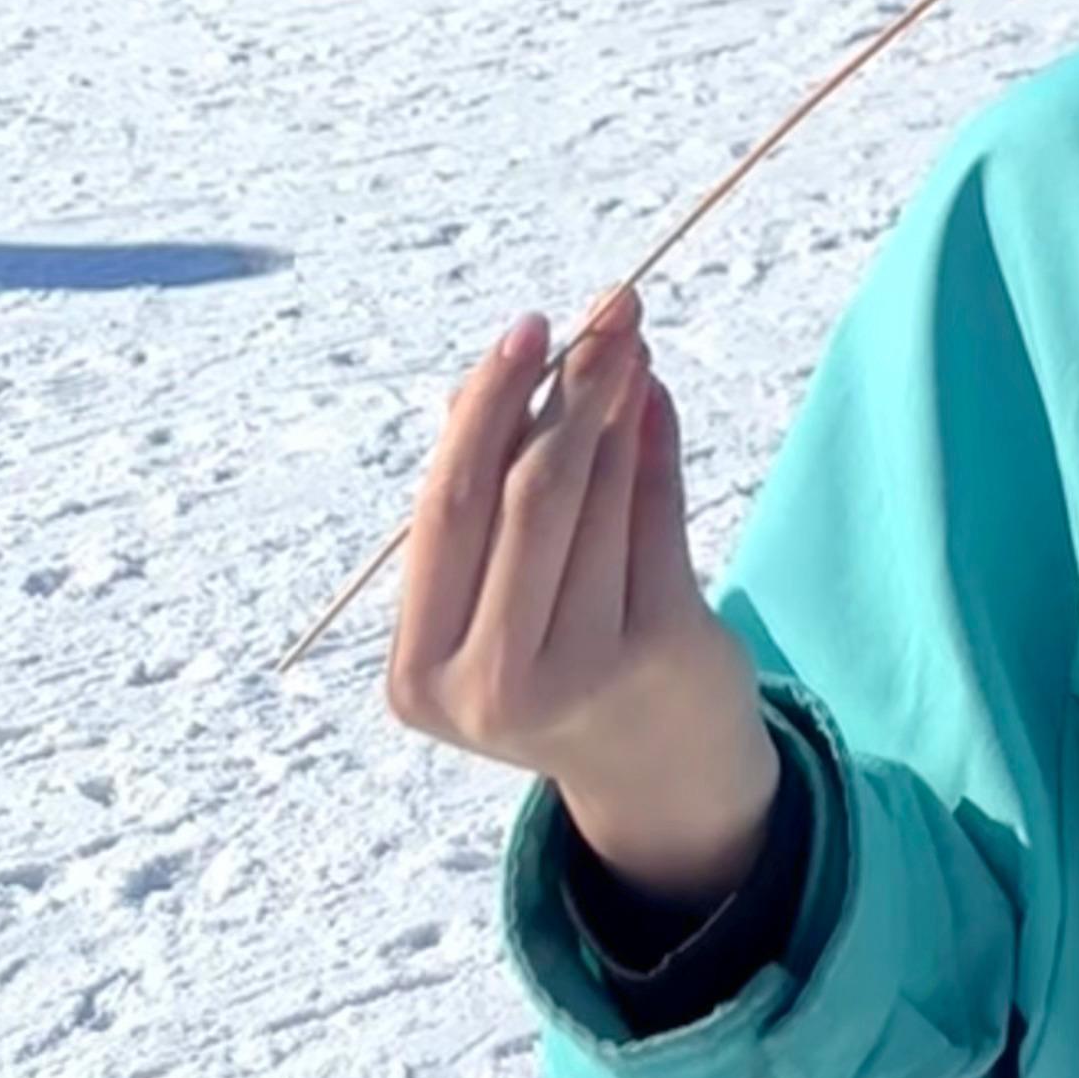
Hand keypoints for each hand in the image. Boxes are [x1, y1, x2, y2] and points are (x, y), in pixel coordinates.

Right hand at [387, 295, 776, 918]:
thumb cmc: (555, 657)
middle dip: (568, 386)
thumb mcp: (493, 599)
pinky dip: (655, 443)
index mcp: (420, 672)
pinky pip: (656, 514)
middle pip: (526, 494)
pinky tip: (655, 398)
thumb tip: (474, 382)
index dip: (487, 408)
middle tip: (606, 309)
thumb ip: (483, 497)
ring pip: (598, 494)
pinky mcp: (658, 651)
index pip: (447, 510)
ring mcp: (576, 675)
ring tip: (630, 340)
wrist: (656, 768)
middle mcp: (487, 686)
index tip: (526, 328)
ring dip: (617, 400)